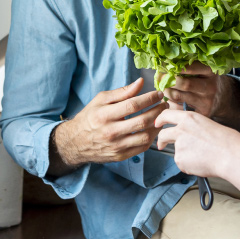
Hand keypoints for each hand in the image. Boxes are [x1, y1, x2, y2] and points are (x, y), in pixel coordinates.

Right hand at [51, 78, 165, 167]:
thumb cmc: (89, 117)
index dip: (149, 98)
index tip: (158, 94)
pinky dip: (152, 138)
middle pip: (142, 121)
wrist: (75, 142)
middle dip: (158, 111)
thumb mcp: (100, 100)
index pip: (133, 105)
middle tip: (165, 104)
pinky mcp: (120, 156)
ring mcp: (116, 146)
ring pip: (145, 136)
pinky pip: (142, 148)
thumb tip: (140, 82)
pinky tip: (154, 129)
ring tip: (162, 116)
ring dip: (158, 125)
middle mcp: (111, 132)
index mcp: (105, 115)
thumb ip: (122, 92)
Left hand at [156, 108, 239, 177]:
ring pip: (176, 151)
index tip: (157, 124)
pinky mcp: (180, 159)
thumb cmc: (226, 140)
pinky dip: (189, 165)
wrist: (230, 155)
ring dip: (184, 155)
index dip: (160, 120)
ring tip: (202, 156)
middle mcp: (180, 130)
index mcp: (188, 118)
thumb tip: (189, 135)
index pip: (167, 115)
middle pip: (163, 134)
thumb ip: (193, 128)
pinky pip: (182, 163)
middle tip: (162, 144)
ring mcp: (179, 145)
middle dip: (161, 140)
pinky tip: (201, 162)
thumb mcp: (207, 124)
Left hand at [159, 63, 239, 124]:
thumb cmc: (206, 80)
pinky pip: (179, 109)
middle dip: (168, 80)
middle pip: (184, 83)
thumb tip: (163, 63)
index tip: (164, 64)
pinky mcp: (201, 113)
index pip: (191, 67)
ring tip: (162, 87)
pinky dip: (171, 103)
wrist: (221, 98)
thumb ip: (188, 65)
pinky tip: (169, 99)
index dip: (175, 66)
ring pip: (178, 97)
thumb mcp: (203, 69)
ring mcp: (206, 101)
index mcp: (210, 72)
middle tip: (159, 77)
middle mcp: (210, 87)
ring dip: (166, 91)